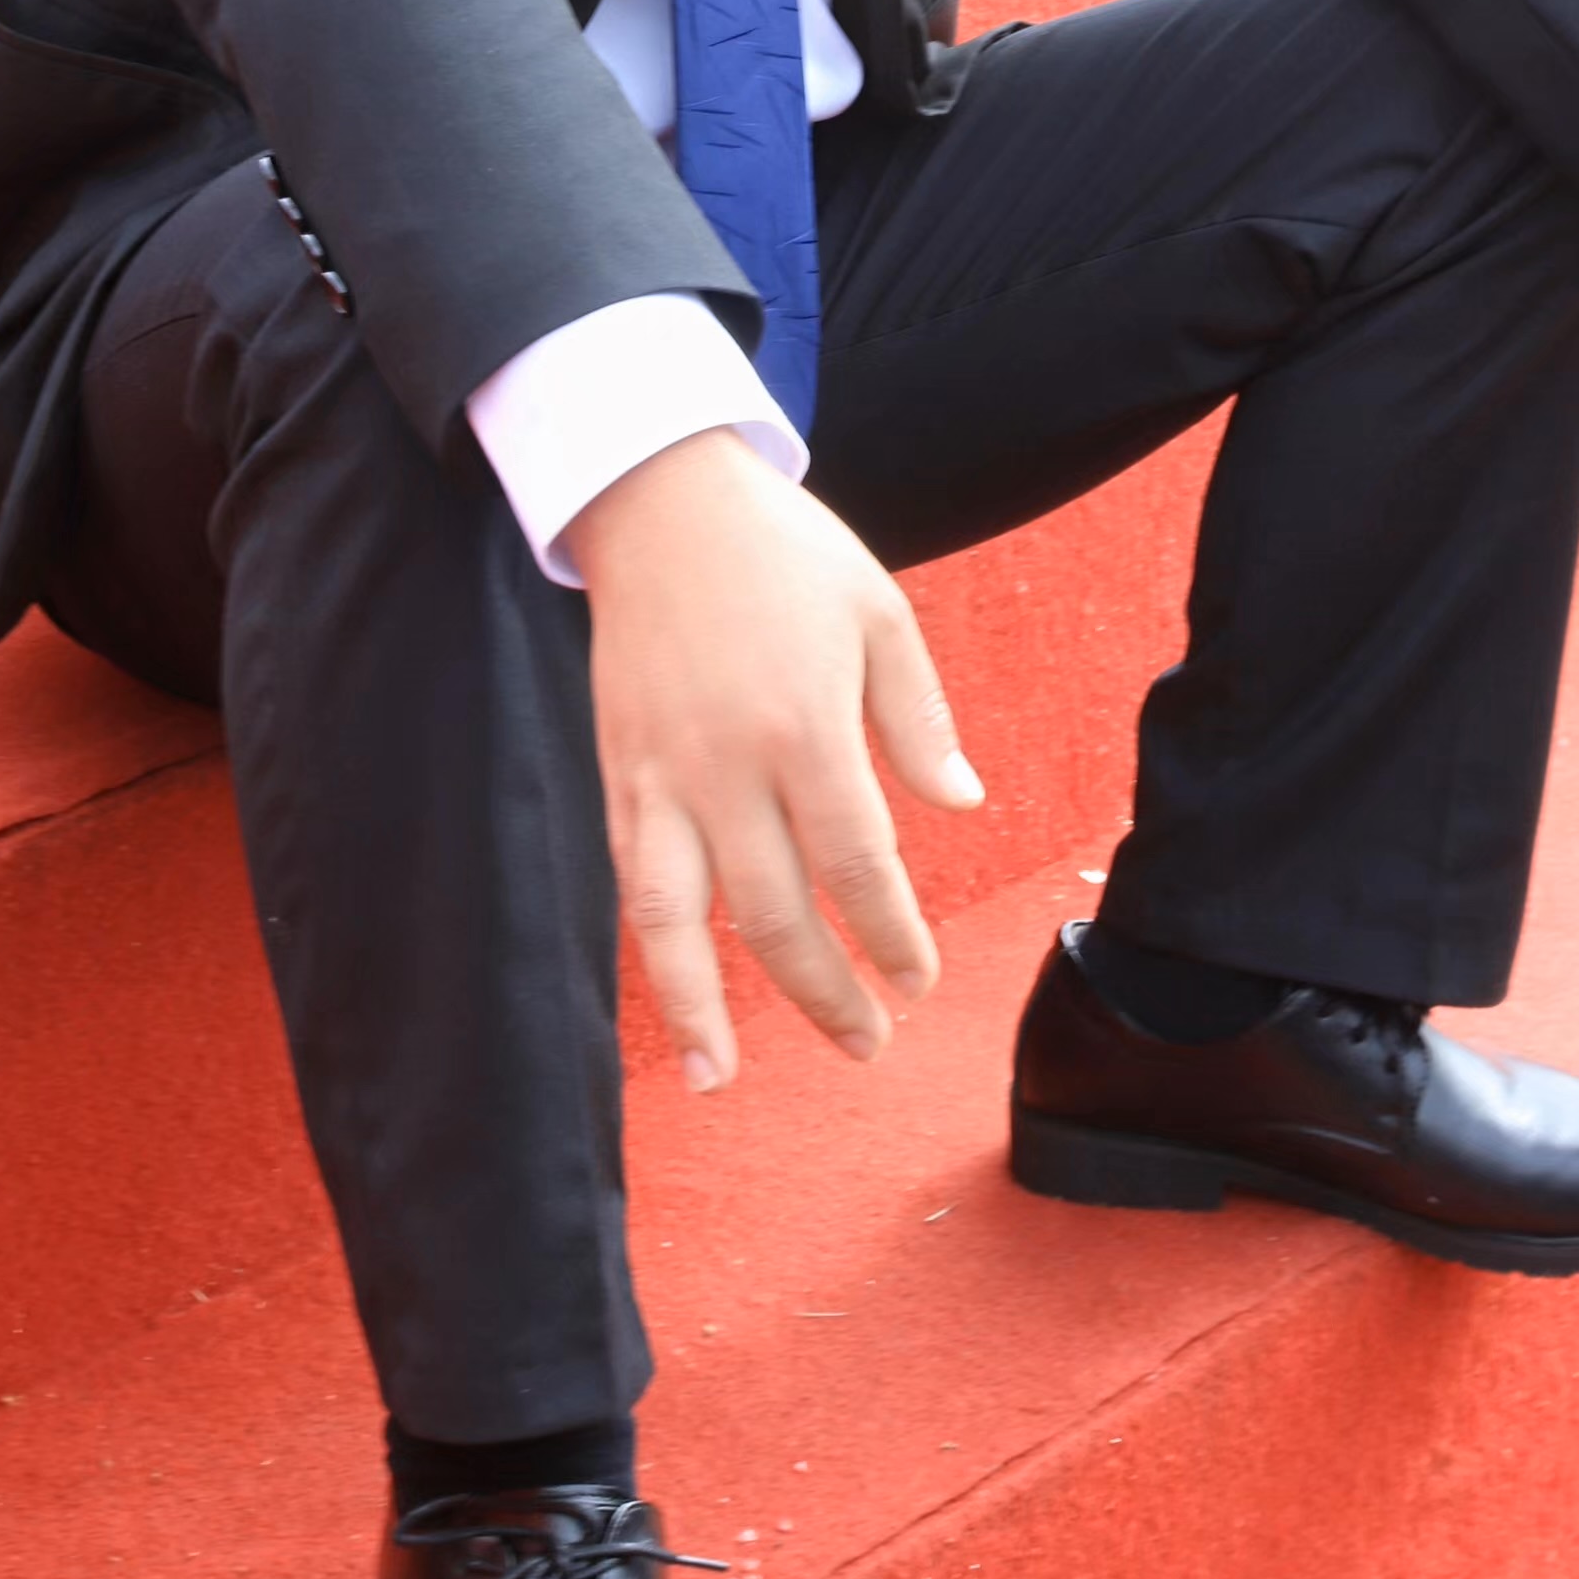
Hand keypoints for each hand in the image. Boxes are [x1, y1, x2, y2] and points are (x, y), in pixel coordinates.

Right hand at [570, 428, 984, 1088]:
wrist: (659, 498)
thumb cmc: (782, 553)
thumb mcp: (878, 611)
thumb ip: (916, 718)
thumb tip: (961, 806)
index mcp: (803, 726)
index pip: (858, 866)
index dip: (892, 935)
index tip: (919, 977)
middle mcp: (725, 765)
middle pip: (776, 914)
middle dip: (825, 991)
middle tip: (868, 1043)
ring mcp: (659, 774)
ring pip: (677, 919)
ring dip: (705, 1007)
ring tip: (726, 1080)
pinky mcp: (617, 769)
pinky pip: (631, 878)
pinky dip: (649, 950)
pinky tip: (673, 998)